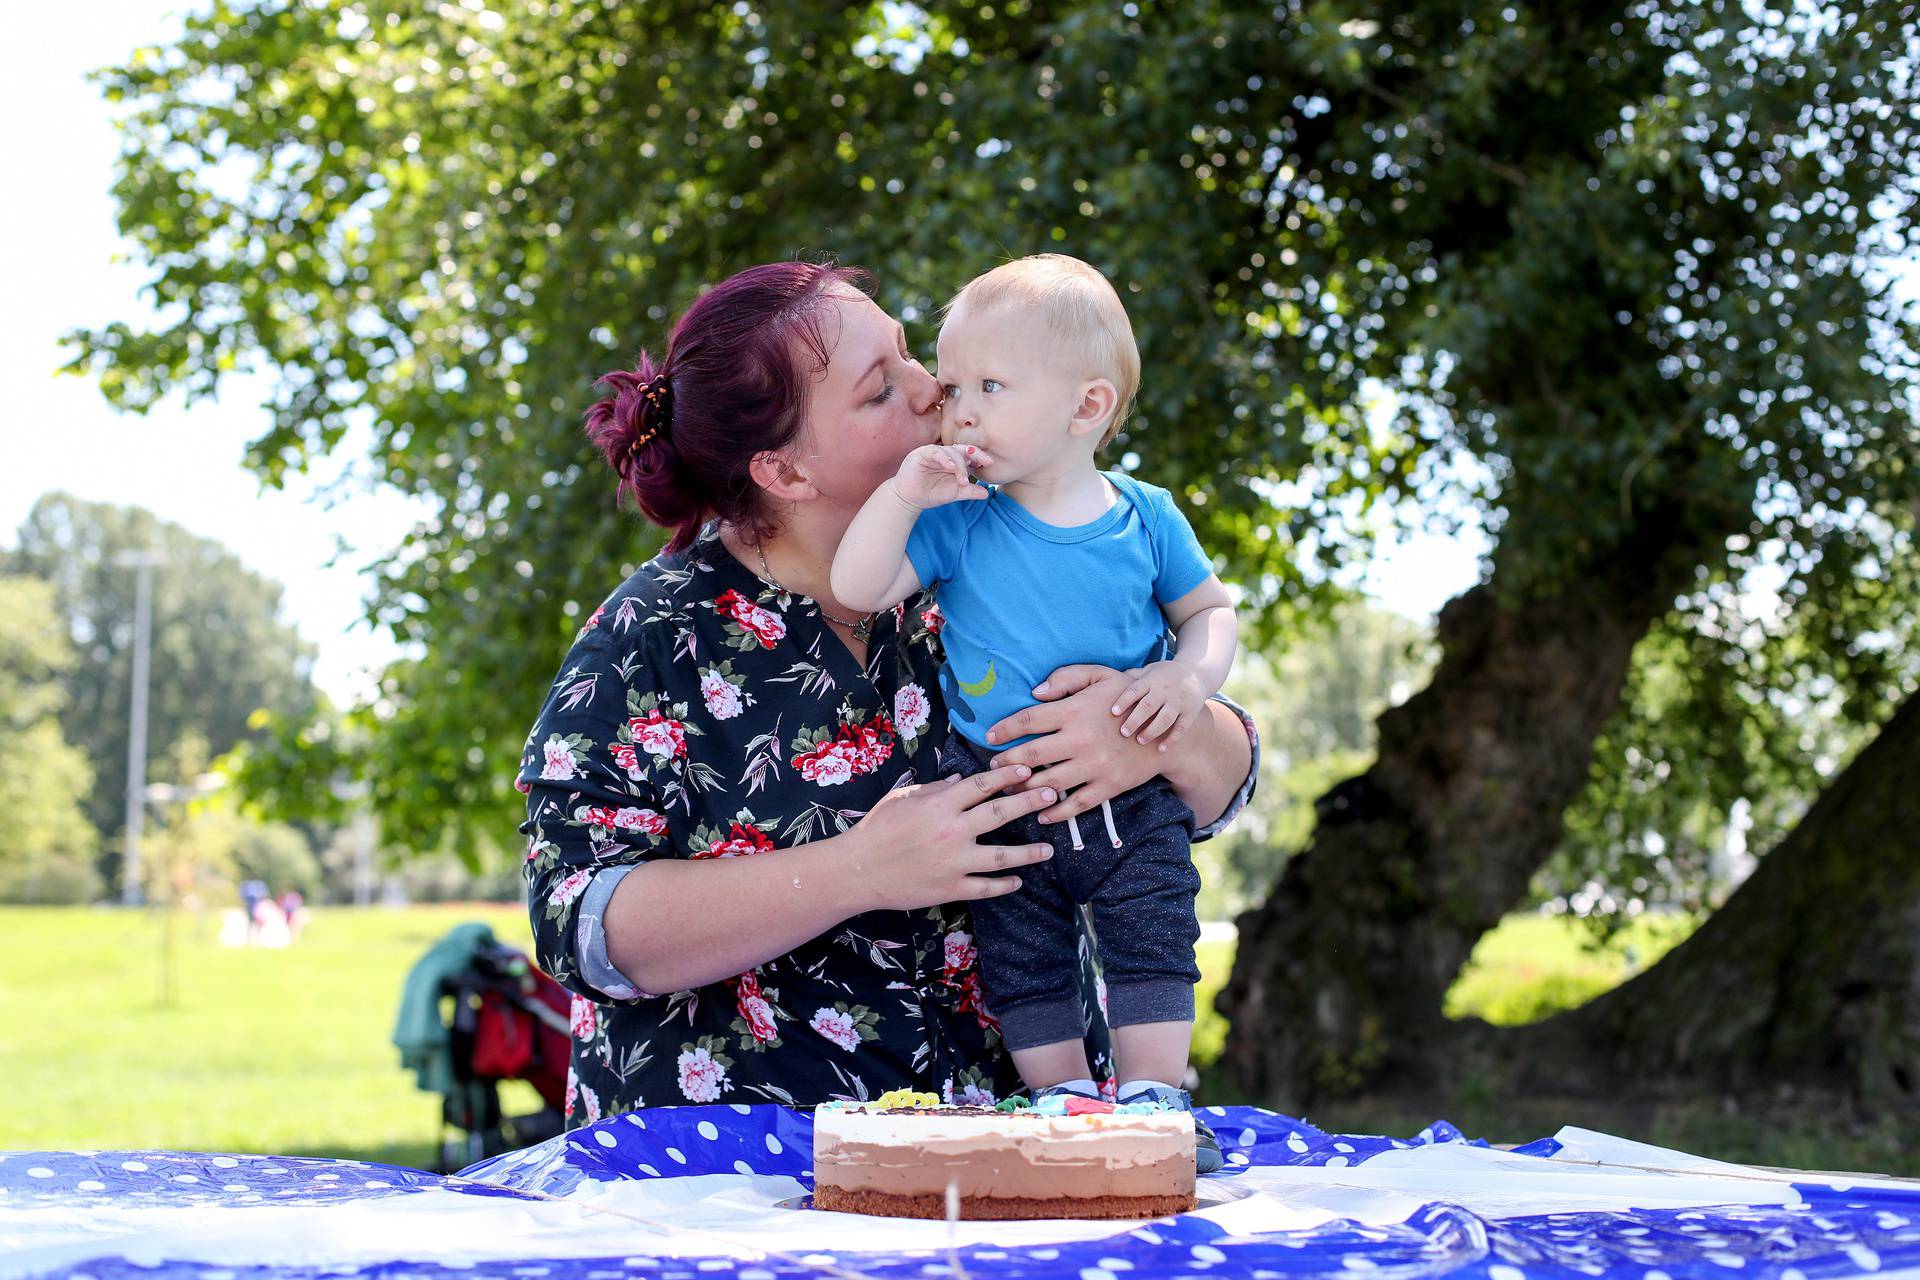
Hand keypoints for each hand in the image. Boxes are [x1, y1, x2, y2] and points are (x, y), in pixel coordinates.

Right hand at [850, 765, 1055, 910]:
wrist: (859, 871)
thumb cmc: (877, 829)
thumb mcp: (902, 799)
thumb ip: (933, 789)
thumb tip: (958, 781)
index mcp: (940, 805)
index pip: (981, 785)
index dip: (1007, 775)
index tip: (1027, 768)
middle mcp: (952, 831)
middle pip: (1000, 813)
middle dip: (1029, 802)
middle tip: (1052, 795)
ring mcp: (954, 862)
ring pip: (1001, 856)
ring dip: (1028, 852)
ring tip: (1049, 849)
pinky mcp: (951, 888)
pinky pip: (985, 887)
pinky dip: (1004, 885)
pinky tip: (1018, 881)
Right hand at [893, 443, 992, 509]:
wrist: (910, 499)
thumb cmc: (931, 493)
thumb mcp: (955, 493)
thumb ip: (970, 491)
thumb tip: (987, 493)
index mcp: (954, 460)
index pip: (969, 454)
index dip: (980, 456)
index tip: (990, 463)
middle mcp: (945, 454)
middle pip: (963, 448)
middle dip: (975, 454)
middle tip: (985, 462)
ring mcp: (933, 452)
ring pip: (951, 451)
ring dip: (959, 464)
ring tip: (963, 479)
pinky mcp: (921, 454)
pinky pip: (935, 451)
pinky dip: (944, 458)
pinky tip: (951, 467)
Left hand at [980, 665, 1167, 823]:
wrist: (1162, 729)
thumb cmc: (1124, 699)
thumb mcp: (1100, 676)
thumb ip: (1066, 678)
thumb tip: (1034, 692)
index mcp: (1075, 710)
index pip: (1028, 720)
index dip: (1004, 729)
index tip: (989, 737)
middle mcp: (1081, 739)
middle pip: (1031, 755)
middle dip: (1005, 764)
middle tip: (992, 769)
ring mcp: (1095, 766)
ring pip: (1048, 784)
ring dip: (1023, 790)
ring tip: (1009, 791)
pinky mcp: (1108, 786)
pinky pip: (1076, 805)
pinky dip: (1055, 813)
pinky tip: (1041, 814)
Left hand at [1108, 661, 1205, 749]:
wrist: (1195, 673)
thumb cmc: (1162, 675)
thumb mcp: (1147, 671)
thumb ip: (1130, 678)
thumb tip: (1104, 684)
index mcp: (1151, 680)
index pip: (1135, 689)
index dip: (1124, 700)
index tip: (1113, 712)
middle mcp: (1165, 690)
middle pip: (1149, 705)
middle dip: (1136, 719)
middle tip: (1123, 733)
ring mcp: (1179, 701)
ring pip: (1165, 718)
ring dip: (1152, 731)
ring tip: (1140, 741)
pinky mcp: (1190, 712)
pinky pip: (1181, 727)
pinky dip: (1172, 739)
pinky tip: (1160, 749)